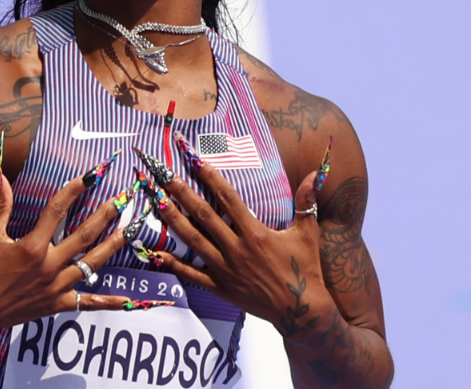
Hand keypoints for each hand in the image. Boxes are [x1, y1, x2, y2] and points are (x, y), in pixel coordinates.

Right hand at [0, 171, 128, 341]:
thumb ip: (0, 205)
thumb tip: (0, 175)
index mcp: (32, 247)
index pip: (57, 211)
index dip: (74, 190)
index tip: (90, 176)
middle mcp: (49, 266)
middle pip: (85, 236)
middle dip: (106, 215)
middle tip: (122, 199)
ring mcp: (56, 287)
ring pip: (92, 264)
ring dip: (113, 246)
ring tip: (130, 230)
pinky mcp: (57, 304)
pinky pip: (87, 302)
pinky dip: (108, 301)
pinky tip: (127, 298)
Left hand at [152, 165, 333, 336]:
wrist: (302, 311)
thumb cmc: (305, 269)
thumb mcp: (308, 233)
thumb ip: (306, 201)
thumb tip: (313, 173)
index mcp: (255, 233)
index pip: (228, 198)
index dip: (210, 177)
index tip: (194, 159)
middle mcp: (236, 249)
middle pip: (203, 215)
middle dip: (182, 192)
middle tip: (163, 173)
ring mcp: (226, 270)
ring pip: (194, 240)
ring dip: (174, 220)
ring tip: (157, 201)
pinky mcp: (221, 288)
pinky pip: (193, 275)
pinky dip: (174, 264)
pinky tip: (156, 253)